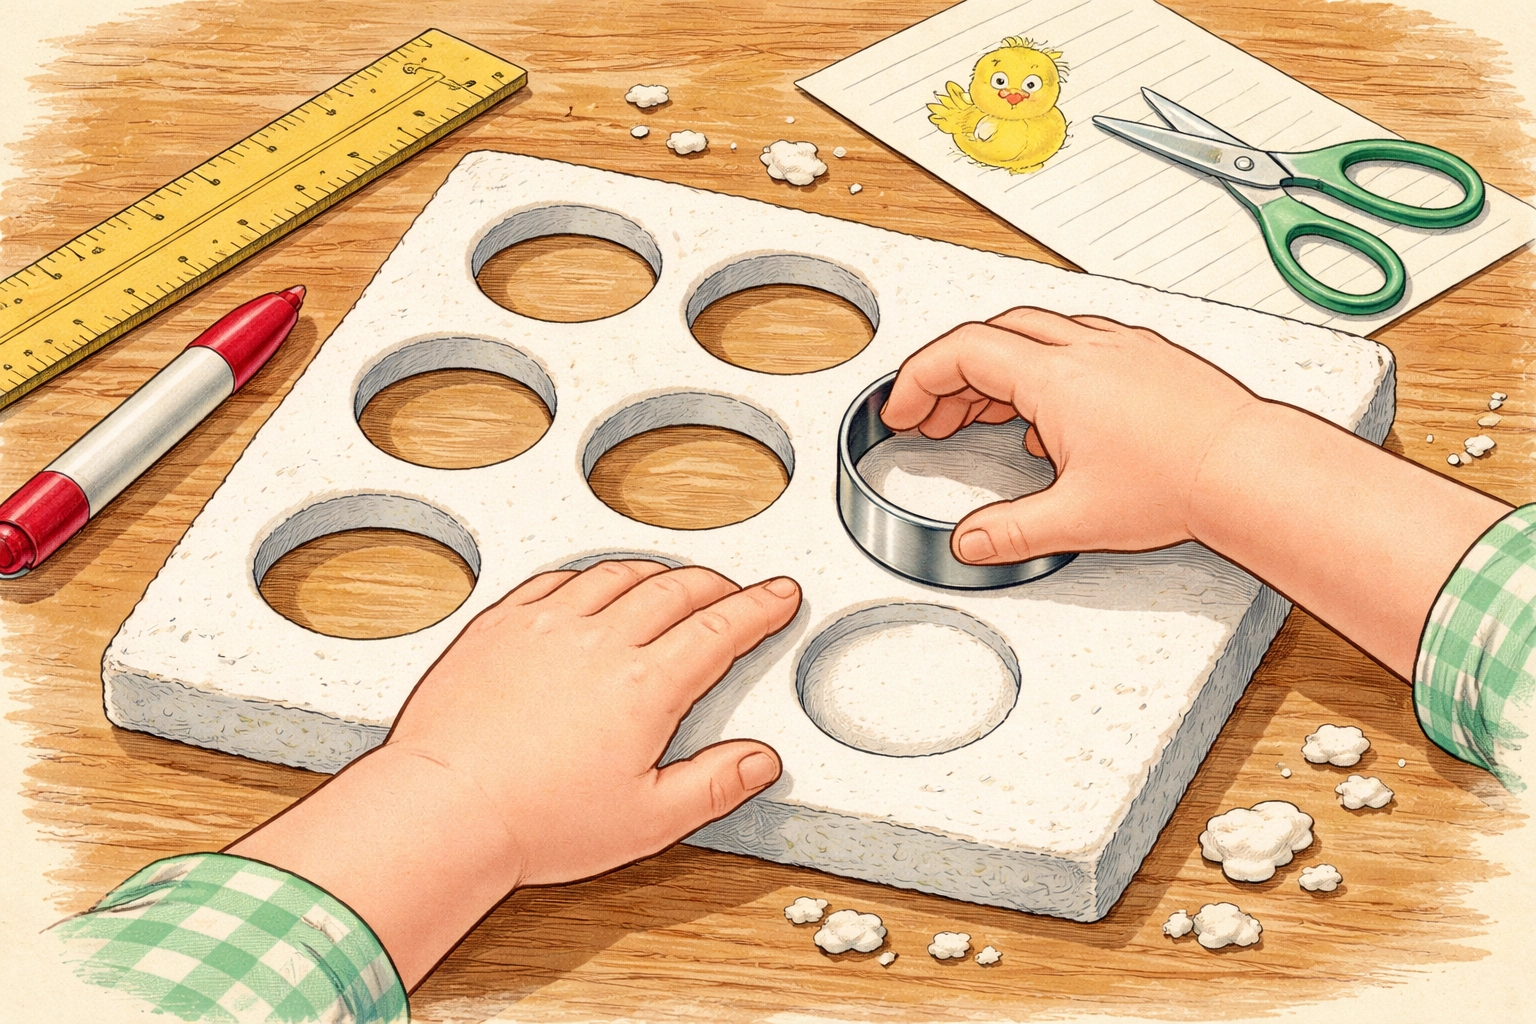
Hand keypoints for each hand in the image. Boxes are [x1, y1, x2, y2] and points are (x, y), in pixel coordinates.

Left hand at [387, 560, 798, 886]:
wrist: (445, 809)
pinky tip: (592, 585)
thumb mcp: (647, 820)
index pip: (720, 628)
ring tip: (671, 581)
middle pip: (675, 589)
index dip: (760, 607)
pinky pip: (556, 579)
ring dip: (656, 572)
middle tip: (734, 591)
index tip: (778, 596)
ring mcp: (546, 626)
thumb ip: (713, 785)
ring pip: (616, 574)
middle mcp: (599, 642)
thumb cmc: (535, 821)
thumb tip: (757, 761)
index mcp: (645, 686)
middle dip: (716, 585)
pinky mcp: (500, 625)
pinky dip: (590, 575)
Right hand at [881, 306, 1259, 563]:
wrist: (1248, 467)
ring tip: (984, 417)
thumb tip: (972, 543)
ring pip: (1034, 335)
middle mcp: (1085, 350)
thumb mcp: (1078, 519)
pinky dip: (1044, 370)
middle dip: (950, 376)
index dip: (918, 380)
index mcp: (1055, 378)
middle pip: (990, 337)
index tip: (903, 411)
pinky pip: (1077, 345)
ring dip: (996, 369)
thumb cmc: (1180, 481)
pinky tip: (1053, 417)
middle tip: (934, 418)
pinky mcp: (1147, 357)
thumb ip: (1011, 532)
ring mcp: (1119, 349)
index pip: (961, 353)